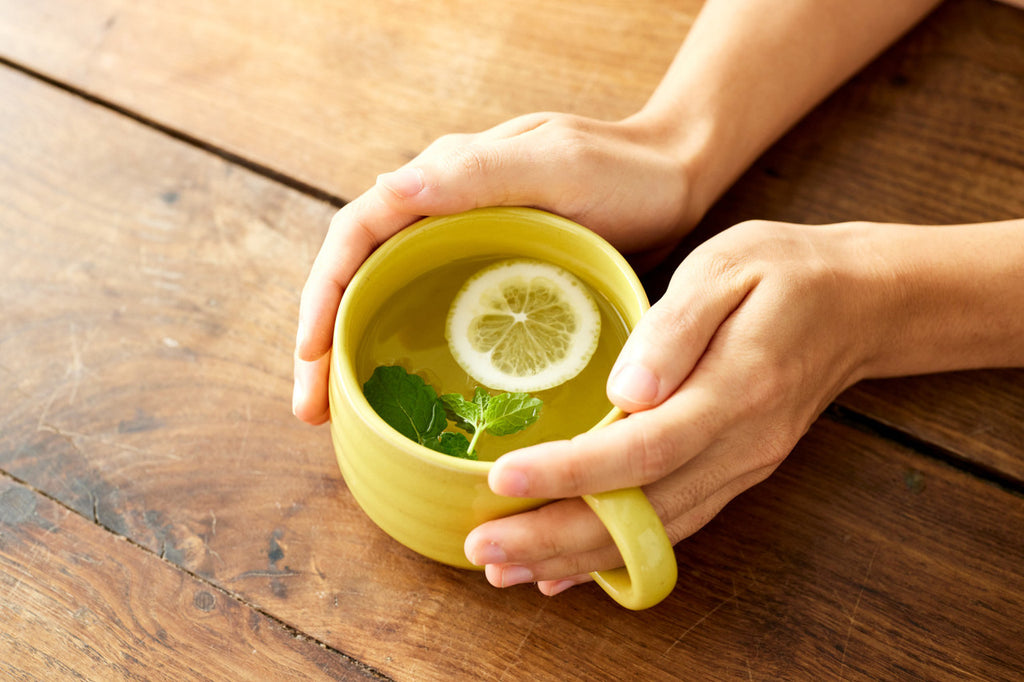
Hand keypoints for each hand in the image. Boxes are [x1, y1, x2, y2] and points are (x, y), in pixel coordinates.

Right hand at [293, 112, 700, 423]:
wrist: (680, 182)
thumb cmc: (626, 170)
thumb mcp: (557, 164)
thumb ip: (480, 173)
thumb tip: (385, 190)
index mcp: (445, 181)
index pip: (358, 234)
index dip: (323, 292)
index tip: (310, 353)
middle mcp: (443, 216)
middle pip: (359, 276)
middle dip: (324, 339)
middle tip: (311, 409)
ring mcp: (467, 251)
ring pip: (389, 302)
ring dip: (356, 354)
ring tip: (340, 416)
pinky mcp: (494, 283)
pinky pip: (435, 320)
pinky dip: (408, 358)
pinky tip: (409, 403)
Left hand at [464, 220, 885, 594]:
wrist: (860, 304)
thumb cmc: (786, 273)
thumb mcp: (727, 268)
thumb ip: (674, 329)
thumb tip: (625, 388)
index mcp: (733, 392)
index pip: (640, 449)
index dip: (570, 472)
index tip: (503, 479)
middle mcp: (738, 448)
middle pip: (639, 514)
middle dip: (553, 538)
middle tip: (482, 549)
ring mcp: (740, 469)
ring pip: (651, 536)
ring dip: (574, 558)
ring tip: (504, 567)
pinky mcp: (734, 474)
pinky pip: (670, 529)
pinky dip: (614, 556)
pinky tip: (564, 569)